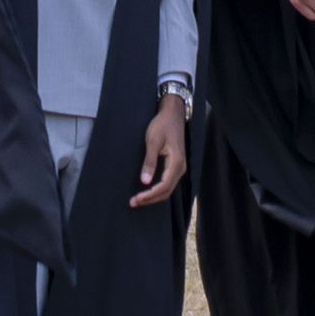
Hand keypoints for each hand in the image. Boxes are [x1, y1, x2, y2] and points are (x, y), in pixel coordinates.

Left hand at [130, 93, 187, 207]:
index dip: (150, 195)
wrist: (173, 113)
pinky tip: (147, 190)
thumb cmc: (162, 124)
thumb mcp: (153, 140)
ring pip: (168, 189)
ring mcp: (180, 167)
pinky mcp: (176, 165)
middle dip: (150, 199)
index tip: (136, 199)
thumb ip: (149, 161)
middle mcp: (181, 168)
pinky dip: (158, 190)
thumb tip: (144, 182)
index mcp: (176, 162)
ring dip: (154, 196)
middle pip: (166, 191)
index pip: (164, 186)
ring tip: (138, 199)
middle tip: (133, 202)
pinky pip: (168, 182)